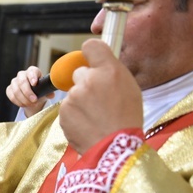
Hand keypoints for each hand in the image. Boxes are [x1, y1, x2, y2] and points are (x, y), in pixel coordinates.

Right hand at [5, 66, 54, 117]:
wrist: (33, 96)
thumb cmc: (40, 90)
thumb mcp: (45, 90)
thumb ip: (48, 92)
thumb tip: (51, 95)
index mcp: (32, 71)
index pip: (31, 71)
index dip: (32, 77)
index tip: (34, 84)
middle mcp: (22, 75)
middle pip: (22, 82)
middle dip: (28, 92)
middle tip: (34, 100)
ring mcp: (14, 82)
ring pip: (16, 90)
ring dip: (23, 99)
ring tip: (31, 105)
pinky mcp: (9, 89)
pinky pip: (11, 96)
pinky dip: (18, 102)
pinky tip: (24, 105)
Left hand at [59, 39, 141, 154]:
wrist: (113, 146)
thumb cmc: (126, 117)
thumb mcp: (129, 86)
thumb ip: (111, 70)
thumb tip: (98, 62)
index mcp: (108, 70)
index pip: (91, 46)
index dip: (90, 52)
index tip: (90, 58)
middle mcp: (87, 79)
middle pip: (79, 73)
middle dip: (86, 83)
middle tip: (99, 99)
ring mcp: (73, 96)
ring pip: (73, 93)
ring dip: (80, 101)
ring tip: (96, 116)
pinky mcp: (63, 112)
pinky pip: (67, 109)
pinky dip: (74, 115)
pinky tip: (87, 124)